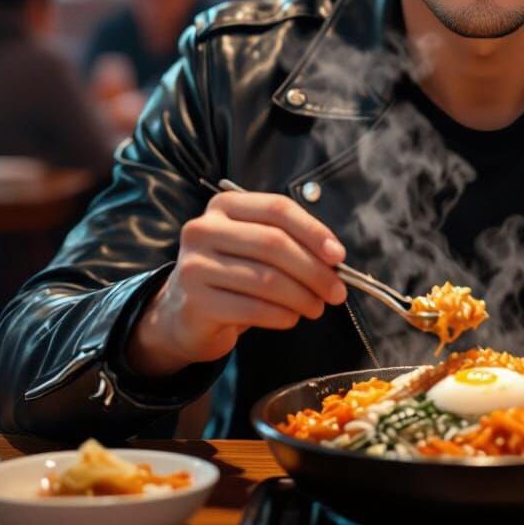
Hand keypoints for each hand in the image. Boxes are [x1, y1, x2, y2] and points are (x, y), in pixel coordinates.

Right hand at [127, 190, 347, 376]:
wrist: (184, 313)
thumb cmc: (233, 274)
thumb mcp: (256, 247)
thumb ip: (291, 243)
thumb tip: (335, 259)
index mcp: (224, 206)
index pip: (277, 209)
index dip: (313, 231)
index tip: (338, 255)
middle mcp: (204, 229)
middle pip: (273, 244)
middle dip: (313, 270)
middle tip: (336, 291)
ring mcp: (195, 265)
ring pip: (265, 279)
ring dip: (301, 296)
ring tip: (317, 307)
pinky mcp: (195, 302)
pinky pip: (252, 308)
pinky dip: (281, 315)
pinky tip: (291, 318)